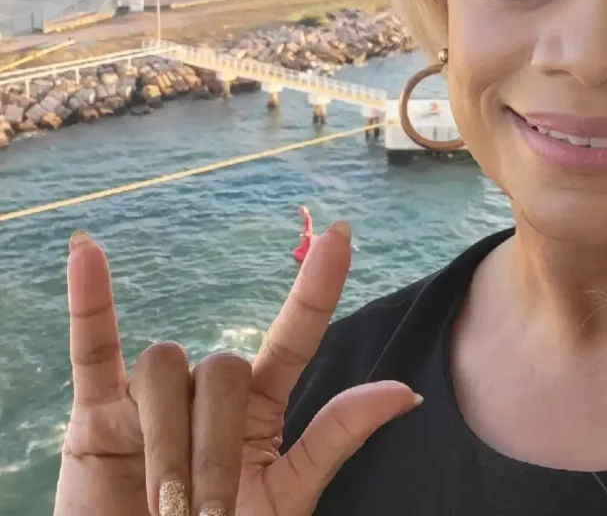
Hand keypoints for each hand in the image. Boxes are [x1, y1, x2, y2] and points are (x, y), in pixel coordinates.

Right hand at [55, 223, 419, 515]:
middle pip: (221, 366)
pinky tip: (86, 251)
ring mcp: (150, 398)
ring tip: (162, 501)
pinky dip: (89, 298)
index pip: (294, 335)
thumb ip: (334, 438)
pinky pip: (93, 345)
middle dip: (215, 444)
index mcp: (258, 411)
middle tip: (208, 512)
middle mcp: (206, 393)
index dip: (318, 287)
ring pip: (164, 365)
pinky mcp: (95, 412)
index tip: (344, 234)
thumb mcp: (286, 497)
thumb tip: (405, 391)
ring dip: (167, 436)